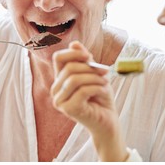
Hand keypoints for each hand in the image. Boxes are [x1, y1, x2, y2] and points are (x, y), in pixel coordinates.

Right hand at [51, 41, 127, 160]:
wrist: (108, 120)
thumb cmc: (101, 97)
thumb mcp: (94, 74)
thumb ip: (85, 60)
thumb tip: (74, 44)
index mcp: (60, 79)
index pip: (58, 58)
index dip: (73, 53)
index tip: (89, 57)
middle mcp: (56, 90)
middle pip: (69, 68)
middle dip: (90, 68)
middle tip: (105, 73)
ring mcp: (60, 101)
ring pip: (75, 79)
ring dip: (94, 78)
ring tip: (105, 83)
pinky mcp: (69, 109)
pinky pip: (82, 91)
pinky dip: (97, 88)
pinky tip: (104, 91)